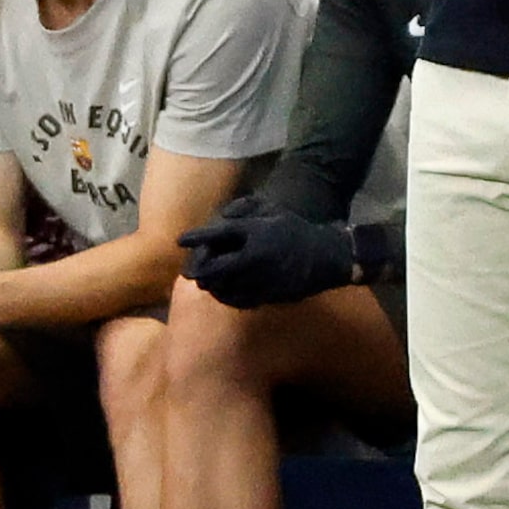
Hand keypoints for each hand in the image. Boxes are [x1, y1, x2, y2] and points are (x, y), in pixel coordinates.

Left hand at [178, 197, 352, 308]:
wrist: (326, 257)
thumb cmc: (296, 231)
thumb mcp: (274, 210)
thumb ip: (246, 208)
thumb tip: (223, 215)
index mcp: (256, 232)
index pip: (218, 234)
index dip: (197, 237)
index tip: (182, 241)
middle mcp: (255, 256)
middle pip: (215, 267)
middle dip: (199, 270)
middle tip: (189, 272)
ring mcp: (261, 278)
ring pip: (224, 287)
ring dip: (211, 286)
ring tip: (205, 283)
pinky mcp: (268, 295)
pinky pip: (239, 300)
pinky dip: (227, 298)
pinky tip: (224, 294)